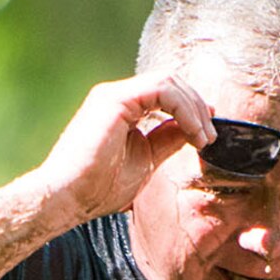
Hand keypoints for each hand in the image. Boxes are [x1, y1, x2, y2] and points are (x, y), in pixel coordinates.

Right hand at [36, 72, 213, 229]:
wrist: (69, 198)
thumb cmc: (99, 188)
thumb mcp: (146, 161)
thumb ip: (166, 141)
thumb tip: (190, 131)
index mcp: (123, 109)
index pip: (166, 94)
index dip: (192, 109)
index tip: (208, 134)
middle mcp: (118, 96)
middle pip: (170, 82)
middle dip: (197, 107)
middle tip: (210, 137)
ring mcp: (114, 95)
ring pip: (169, 81)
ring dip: (194, 108)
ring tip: (204, 137)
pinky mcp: (114, 99)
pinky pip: (162, 89)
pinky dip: (184, 108)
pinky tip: (192, 132)